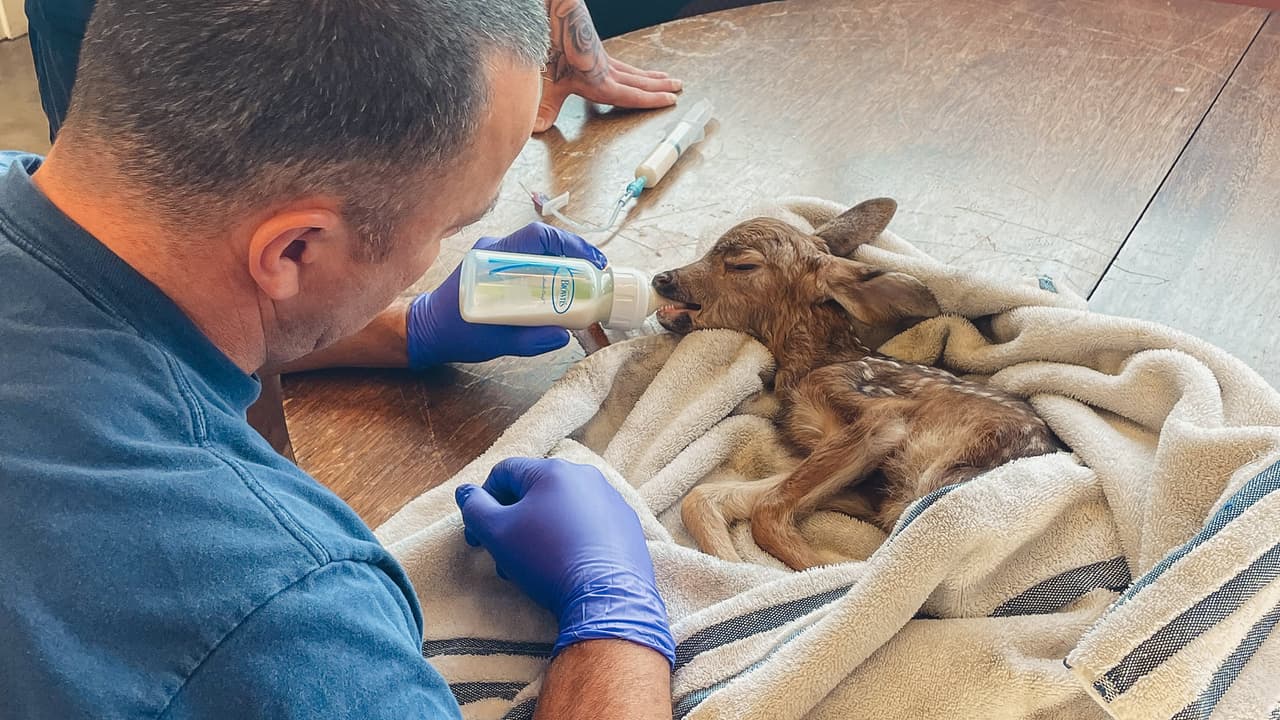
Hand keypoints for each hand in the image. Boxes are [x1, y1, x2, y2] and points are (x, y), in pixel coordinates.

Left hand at [406, 223, 606, 367]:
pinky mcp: (497, 266)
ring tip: (586, 281)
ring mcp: (495, 255)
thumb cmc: (455, 334)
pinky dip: (551, 269)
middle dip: (575, 254)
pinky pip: (530, 261)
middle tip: (597, 274)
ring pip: (539, 250)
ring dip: (565, 261)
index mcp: (491, 259)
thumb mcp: (492, 342)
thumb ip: (527, 340)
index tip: (591, 263)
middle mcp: (493, 250)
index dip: (569, 245)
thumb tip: (562, 336)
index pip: (536, 237)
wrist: (426, 330)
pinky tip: (563, 286)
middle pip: (543, 240)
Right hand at [455, 458, 674, 664]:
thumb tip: (466, 492)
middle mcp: (586, 476)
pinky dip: (570, 540)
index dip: (483, 502)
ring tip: (532, 568)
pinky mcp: (627, 525)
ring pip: (561, 510)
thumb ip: (475, 508)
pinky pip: (588, 525)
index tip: (479, 536)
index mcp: (553, 470)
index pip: (504, 473)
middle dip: (512, 523)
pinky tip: (566, 567)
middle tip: (504, 557)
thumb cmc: (546, 560)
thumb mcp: (497, 533)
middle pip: (534, 492)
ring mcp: (611, 500)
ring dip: (539, 533)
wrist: (607, 597)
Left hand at [534, 0, 681, 132]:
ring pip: (633, 70)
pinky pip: (620, 64)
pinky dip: (632, 69)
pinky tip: (633, 71)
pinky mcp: (595, 51)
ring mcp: (602, 59)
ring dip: (650, 76)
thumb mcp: (548, 82)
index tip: (671, 100)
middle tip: (679, 86)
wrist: (556, 16)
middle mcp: (606, 71)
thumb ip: (545, 106)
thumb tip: (536, 127)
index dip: (651, 100)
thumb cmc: (553, 48)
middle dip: (659, 86)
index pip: (631, 94)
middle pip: (639, 80)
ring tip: (666, 77)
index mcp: (600, 82)